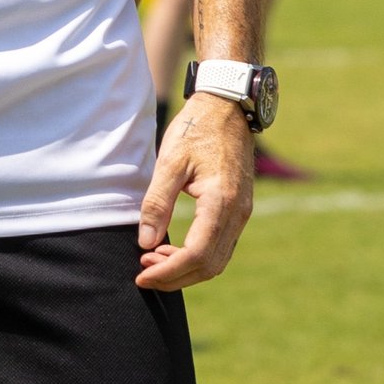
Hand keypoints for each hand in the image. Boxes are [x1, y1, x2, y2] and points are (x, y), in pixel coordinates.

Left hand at [136, 93, 253, 288]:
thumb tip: (145, 242)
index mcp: (221, 201)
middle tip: (143, 270)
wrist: (227, 108)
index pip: (196, 254)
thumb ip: (157, 203)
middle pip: (209, 265)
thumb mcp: (170, 161)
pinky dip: (197, 256)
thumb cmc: (196, 129)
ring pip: (217, 260)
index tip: (141, 275)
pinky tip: (171, 248)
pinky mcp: (239, 210)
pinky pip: (221, 247)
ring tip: (152, 259)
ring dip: (185, 268)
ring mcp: (242, 213)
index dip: (168, 271)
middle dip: (175, 276)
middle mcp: (238, 213)